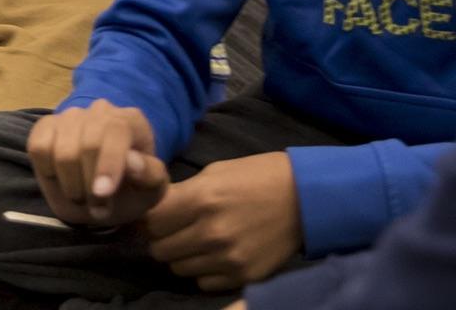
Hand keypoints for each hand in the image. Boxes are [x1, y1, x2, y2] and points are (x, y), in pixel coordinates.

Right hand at [28, 100, 166, 226]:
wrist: (106, 191)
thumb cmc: (132, 189)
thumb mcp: (152, 190)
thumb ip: (149, 175)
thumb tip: (132, 161)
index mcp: (130, 121)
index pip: (115, 131)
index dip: (108, 163)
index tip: (103, 193)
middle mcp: (99, 111)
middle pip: (88, 143)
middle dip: (91, 184)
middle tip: (98, 209)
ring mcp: (70, 117)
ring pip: (63, 150)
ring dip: (71, 185)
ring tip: (82, 199)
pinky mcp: (45, 127)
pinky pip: (39, 147)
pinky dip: (48, 172)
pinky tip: (62, 182)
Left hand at [145, 151, 302, 292]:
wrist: (305, 198)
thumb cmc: (256, 176)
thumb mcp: (215, 172)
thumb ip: (182, 192)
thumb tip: (152, 206)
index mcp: (202, 199)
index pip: (151, 222)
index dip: (149, 218)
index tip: (156, 215)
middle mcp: (211, 232)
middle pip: (160, 249)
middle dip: (162, 238)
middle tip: (175, 229)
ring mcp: (228, 258)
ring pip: (178, 269)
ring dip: (182, 256)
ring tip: (196, 241)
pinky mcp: (243, 276)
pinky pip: (204, 282)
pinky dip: (204, 270)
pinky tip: (214, 254)